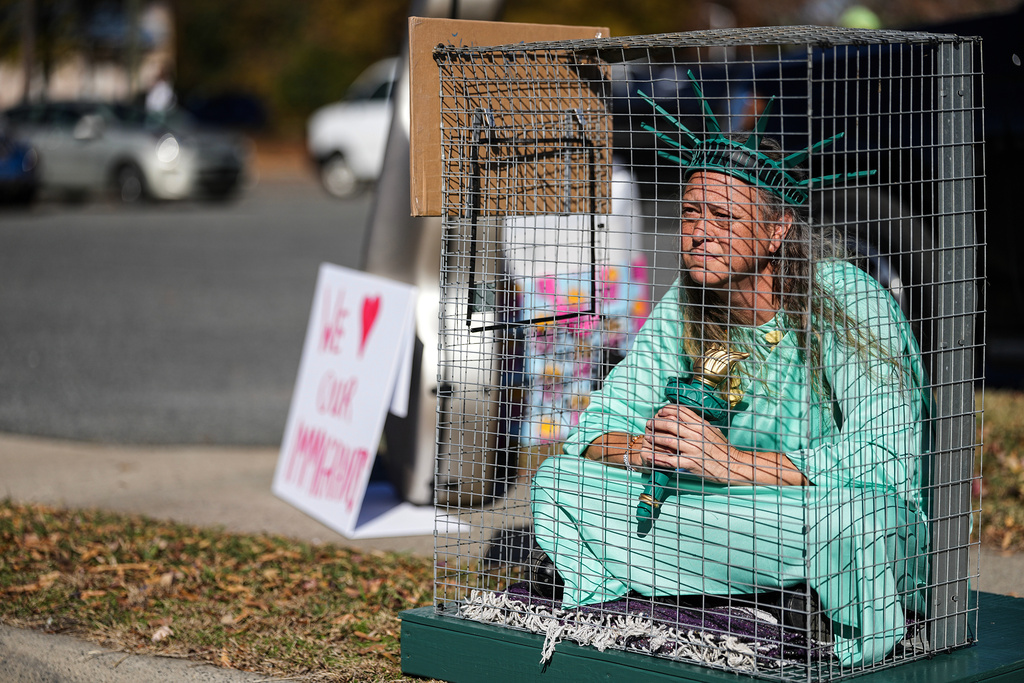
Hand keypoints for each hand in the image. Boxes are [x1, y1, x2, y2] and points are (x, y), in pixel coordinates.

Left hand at [638, 405, 806, 485]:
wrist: (735, 465)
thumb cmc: (722, 448)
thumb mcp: (712, 430)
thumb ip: (698, 422)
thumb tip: (684, 415)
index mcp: (702, 425)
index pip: (680, 412)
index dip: (666, 410)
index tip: (658, 412)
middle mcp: (697, 435)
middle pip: (671, 424)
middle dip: (656, 423)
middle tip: (648, 424)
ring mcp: (694, 449)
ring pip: (669, 441)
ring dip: (655, 439)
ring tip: (647, 437)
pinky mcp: (692, 463)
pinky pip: (671, 460)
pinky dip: (658, 458)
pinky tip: (650, 457)